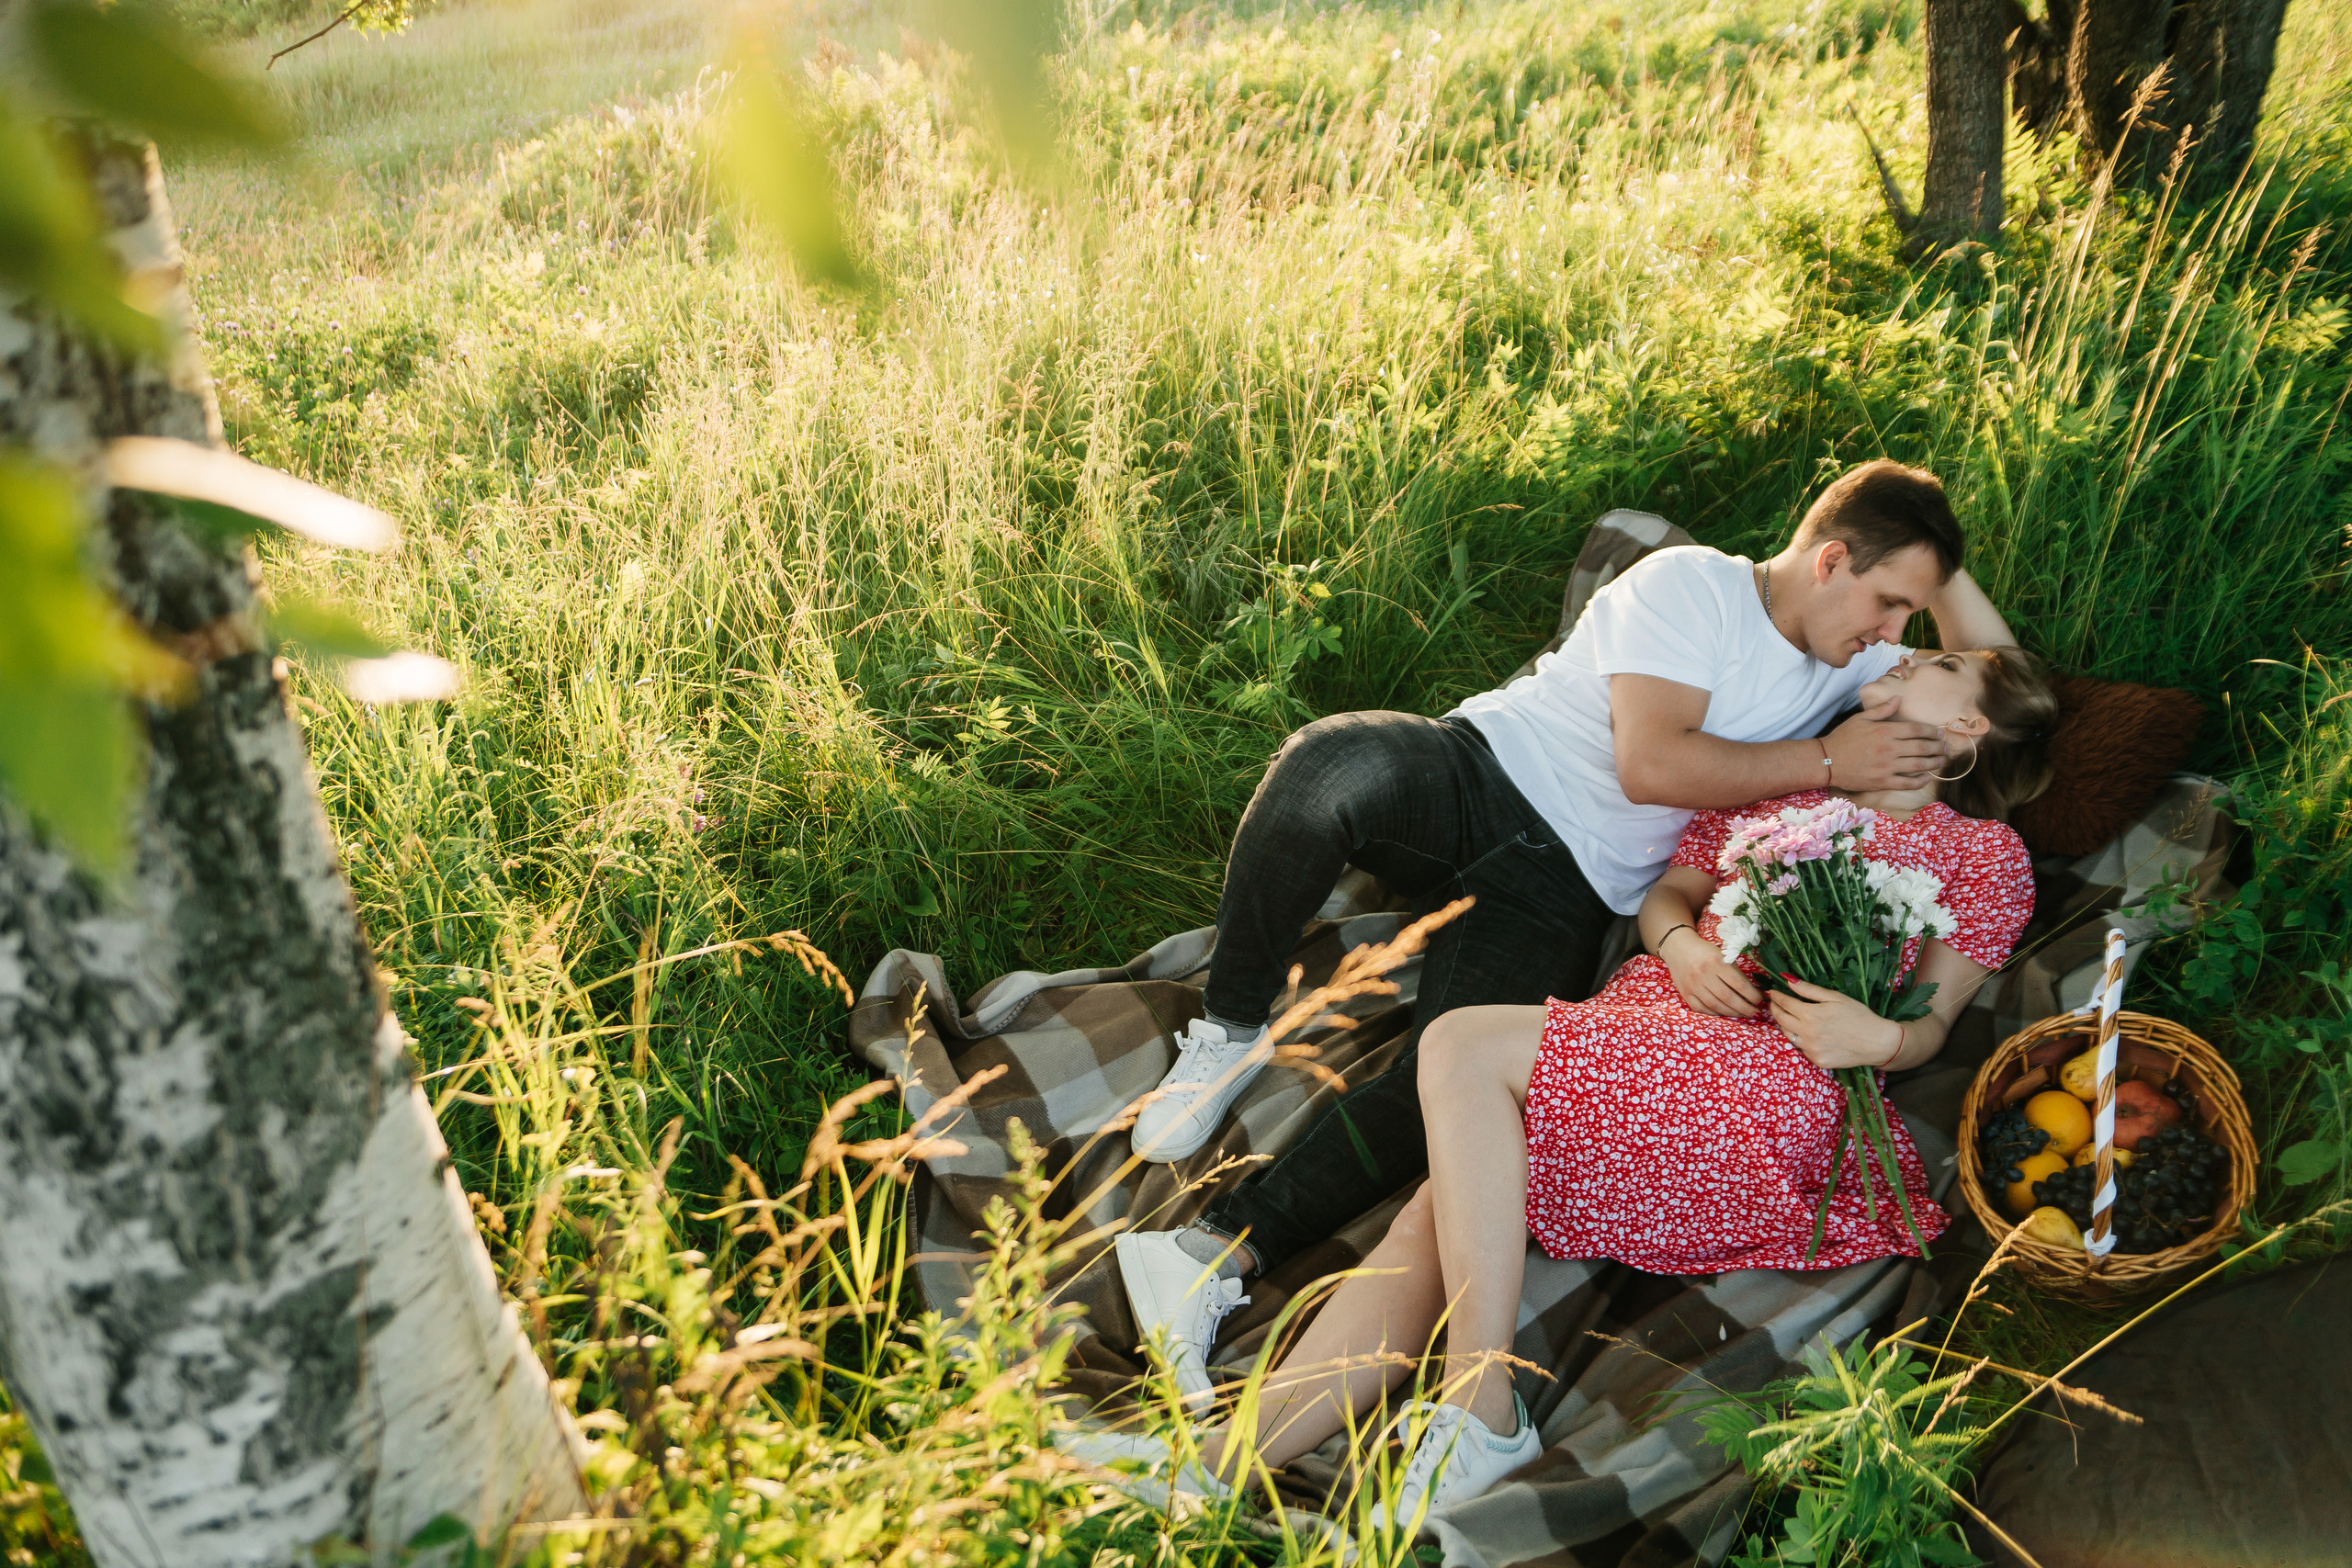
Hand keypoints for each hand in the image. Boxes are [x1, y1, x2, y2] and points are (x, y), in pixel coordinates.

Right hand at [1661, 927, 1763, 1017]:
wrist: (1679, 948)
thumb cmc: (1706, 952)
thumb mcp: (1722, 956)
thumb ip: (1735, 973)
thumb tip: (1753, 994)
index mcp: (1715, 962)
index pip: (1738, 984)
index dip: (1752, 996)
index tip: (1762, 1001)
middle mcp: (1703, 974)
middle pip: (1728, 998)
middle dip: (1745, 1008)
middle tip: (1757, 1014)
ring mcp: (1692, 985)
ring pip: (1716, 1006)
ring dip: (1733, 1014)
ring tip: (1744, 1015)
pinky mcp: (1685, 993)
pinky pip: (1702, 1009)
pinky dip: (1715, 1014)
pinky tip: (1725, 1014)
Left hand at [1767, 978, 1901, 1068]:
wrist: (1877, 1042)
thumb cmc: (1858, 1015)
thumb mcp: (1835, 997)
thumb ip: (1809, 990)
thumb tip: (1788, 980)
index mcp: (1811, 1015)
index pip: (1784, 1003)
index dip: (1776, 997)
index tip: (1772, 992)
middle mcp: (1807, 1034)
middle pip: (1781, 1020)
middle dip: (1775, 1009)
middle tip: (1775, 1003)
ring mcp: (1811, 1049)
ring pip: (1787, 1035)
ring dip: (1784, 1025)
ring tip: (1787, 1016)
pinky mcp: (1817, 1061)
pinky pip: (1801, 1048)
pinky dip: (1798, 1039)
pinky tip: (1803, 1033)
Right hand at [1822, 698, 1944, 790]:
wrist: (1826, 761)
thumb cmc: (1843, 738)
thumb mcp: (1860, 719)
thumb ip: (1881, 710)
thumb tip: (1898, 699)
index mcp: (1885, 731)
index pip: (1916, 729)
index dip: (1931, 731)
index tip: (1939, 733)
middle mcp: (1889, 749)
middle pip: (1922, 747)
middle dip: (1937, 747)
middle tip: (1946, 748)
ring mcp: (1887, 767)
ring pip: (1918, 765)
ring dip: (1933, 763)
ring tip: (1941, 762)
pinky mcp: (1882, 782)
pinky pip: (1907, 783)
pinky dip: (1919, 781)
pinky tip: (1926, 778)